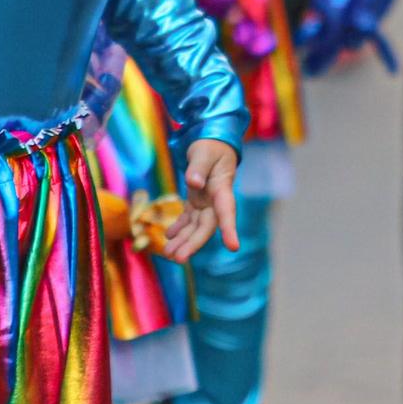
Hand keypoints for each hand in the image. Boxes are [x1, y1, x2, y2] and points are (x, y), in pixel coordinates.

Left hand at [163, 138, 239, 261]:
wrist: (212, 145)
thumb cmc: (210, 147)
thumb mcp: (204, 152)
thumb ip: (198, 167)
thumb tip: (193, 183)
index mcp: (222, 188)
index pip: (227, 211)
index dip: (230, 229)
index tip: (234, 247)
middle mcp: (215, 201)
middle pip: (207, 226)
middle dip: (193, 244)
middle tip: (179, 259)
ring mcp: (206, 203)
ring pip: (196, 227)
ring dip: (183, 241)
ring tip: (168, 255)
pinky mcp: (196, 202)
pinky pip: (188, 219)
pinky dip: (179, 228)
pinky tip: (168, 236)